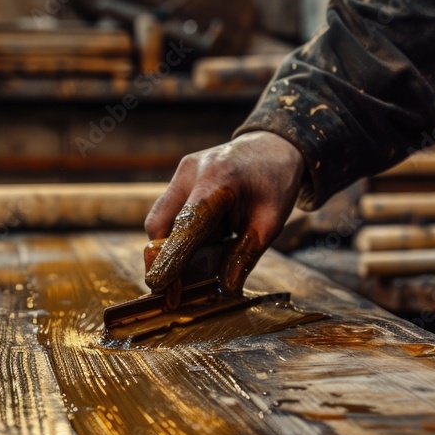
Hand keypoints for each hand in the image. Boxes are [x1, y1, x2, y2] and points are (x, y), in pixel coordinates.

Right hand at [144, 131, 304, 294]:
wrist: (273, 145)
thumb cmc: (275, 182)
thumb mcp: (270, 223)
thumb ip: (245, 255)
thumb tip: (225, 289)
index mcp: (219, 180)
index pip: (186, 224)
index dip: (171, 257)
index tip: (161, 285)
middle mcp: (191, 172)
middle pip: (159, 224)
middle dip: (163, 258)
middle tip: (175, 288)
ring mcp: (181, 172)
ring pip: (160, 220)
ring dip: (173, 246)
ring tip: (204, 255)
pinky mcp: (179, 177)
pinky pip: (168, 213)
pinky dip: (179, 233)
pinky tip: (207, 237)